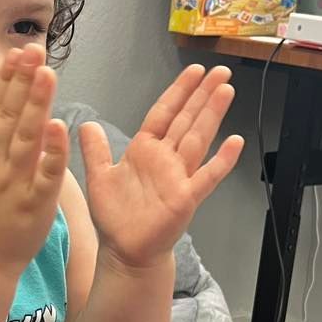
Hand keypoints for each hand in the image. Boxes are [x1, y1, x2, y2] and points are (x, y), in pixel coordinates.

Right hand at [0, 44, 67, 276]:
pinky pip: (45, 174)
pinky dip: (52, 152)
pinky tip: (61, 127)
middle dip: (22, 82)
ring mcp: (13, 183)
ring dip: (37, 105)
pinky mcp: (33, 204)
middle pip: (10, 116)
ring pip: (26, 138)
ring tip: (48, 75)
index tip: (18, 52)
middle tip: (34, 51)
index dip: (7, 80)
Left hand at [80, 65, 242, 270]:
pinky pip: (206, 177)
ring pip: (198, 139)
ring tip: (226, 90)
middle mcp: (165, 159)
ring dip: (213, 115)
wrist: (125, 250)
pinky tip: (235, 142)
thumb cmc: (116, 217)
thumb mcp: (99, 178)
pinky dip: (221, 161)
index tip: (194, 71)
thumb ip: (95, 150)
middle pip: (187, 119)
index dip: (179, 91)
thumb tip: (86, 124)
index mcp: (145, 150)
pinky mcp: (186, 198)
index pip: (164, 113)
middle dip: (203, 94)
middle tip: (221, 71)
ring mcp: (178, 177)